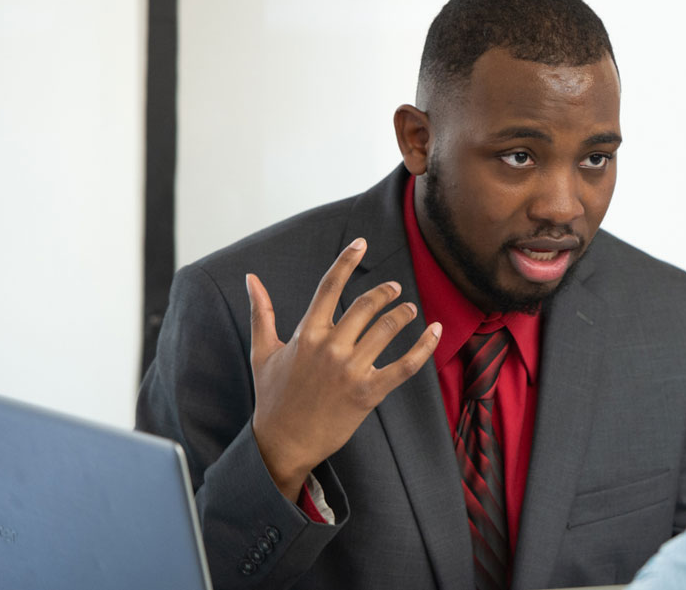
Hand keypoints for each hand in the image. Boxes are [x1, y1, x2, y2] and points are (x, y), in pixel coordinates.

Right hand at [245, 238, 441, 501]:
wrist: (283, 443)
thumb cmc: (272, 398)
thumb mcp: (262, 352)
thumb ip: (261, 313)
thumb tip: (251, 279)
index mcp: (306, 333)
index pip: (329, 287)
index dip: (346, 261)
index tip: (362, 242)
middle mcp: (330, 347)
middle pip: (365, 305)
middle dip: (385, 292)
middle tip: (395, 289)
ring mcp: (350, 370)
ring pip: (387, 329)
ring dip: (404, 314)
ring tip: (410, 310)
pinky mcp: (368, 392)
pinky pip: (404, 366)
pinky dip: (424, 348)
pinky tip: (435, 332)